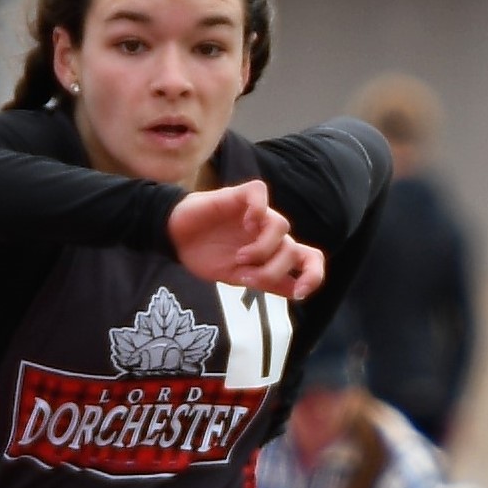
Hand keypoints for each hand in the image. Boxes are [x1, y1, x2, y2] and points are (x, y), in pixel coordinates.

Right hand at [167, 178, 325, 299]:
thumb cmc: (205, 254)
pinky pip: (261, 194)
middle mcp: (269, 233)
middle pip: (293, 249)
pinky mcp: (240, 196)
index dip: (313, 275)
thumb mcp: (236, 277)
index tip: (300, 293)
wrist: (175, 238)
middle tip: (245, 275)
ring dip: (261, 248)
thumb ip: (266, 282)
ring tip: (239, 257)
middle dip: (273, 269)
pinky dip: (258, 210)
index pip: (308, 258)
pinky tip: (246, 222)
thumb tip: (297, 291)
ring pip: (281, 226)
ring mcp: (257, 214)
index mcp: (273, 252)